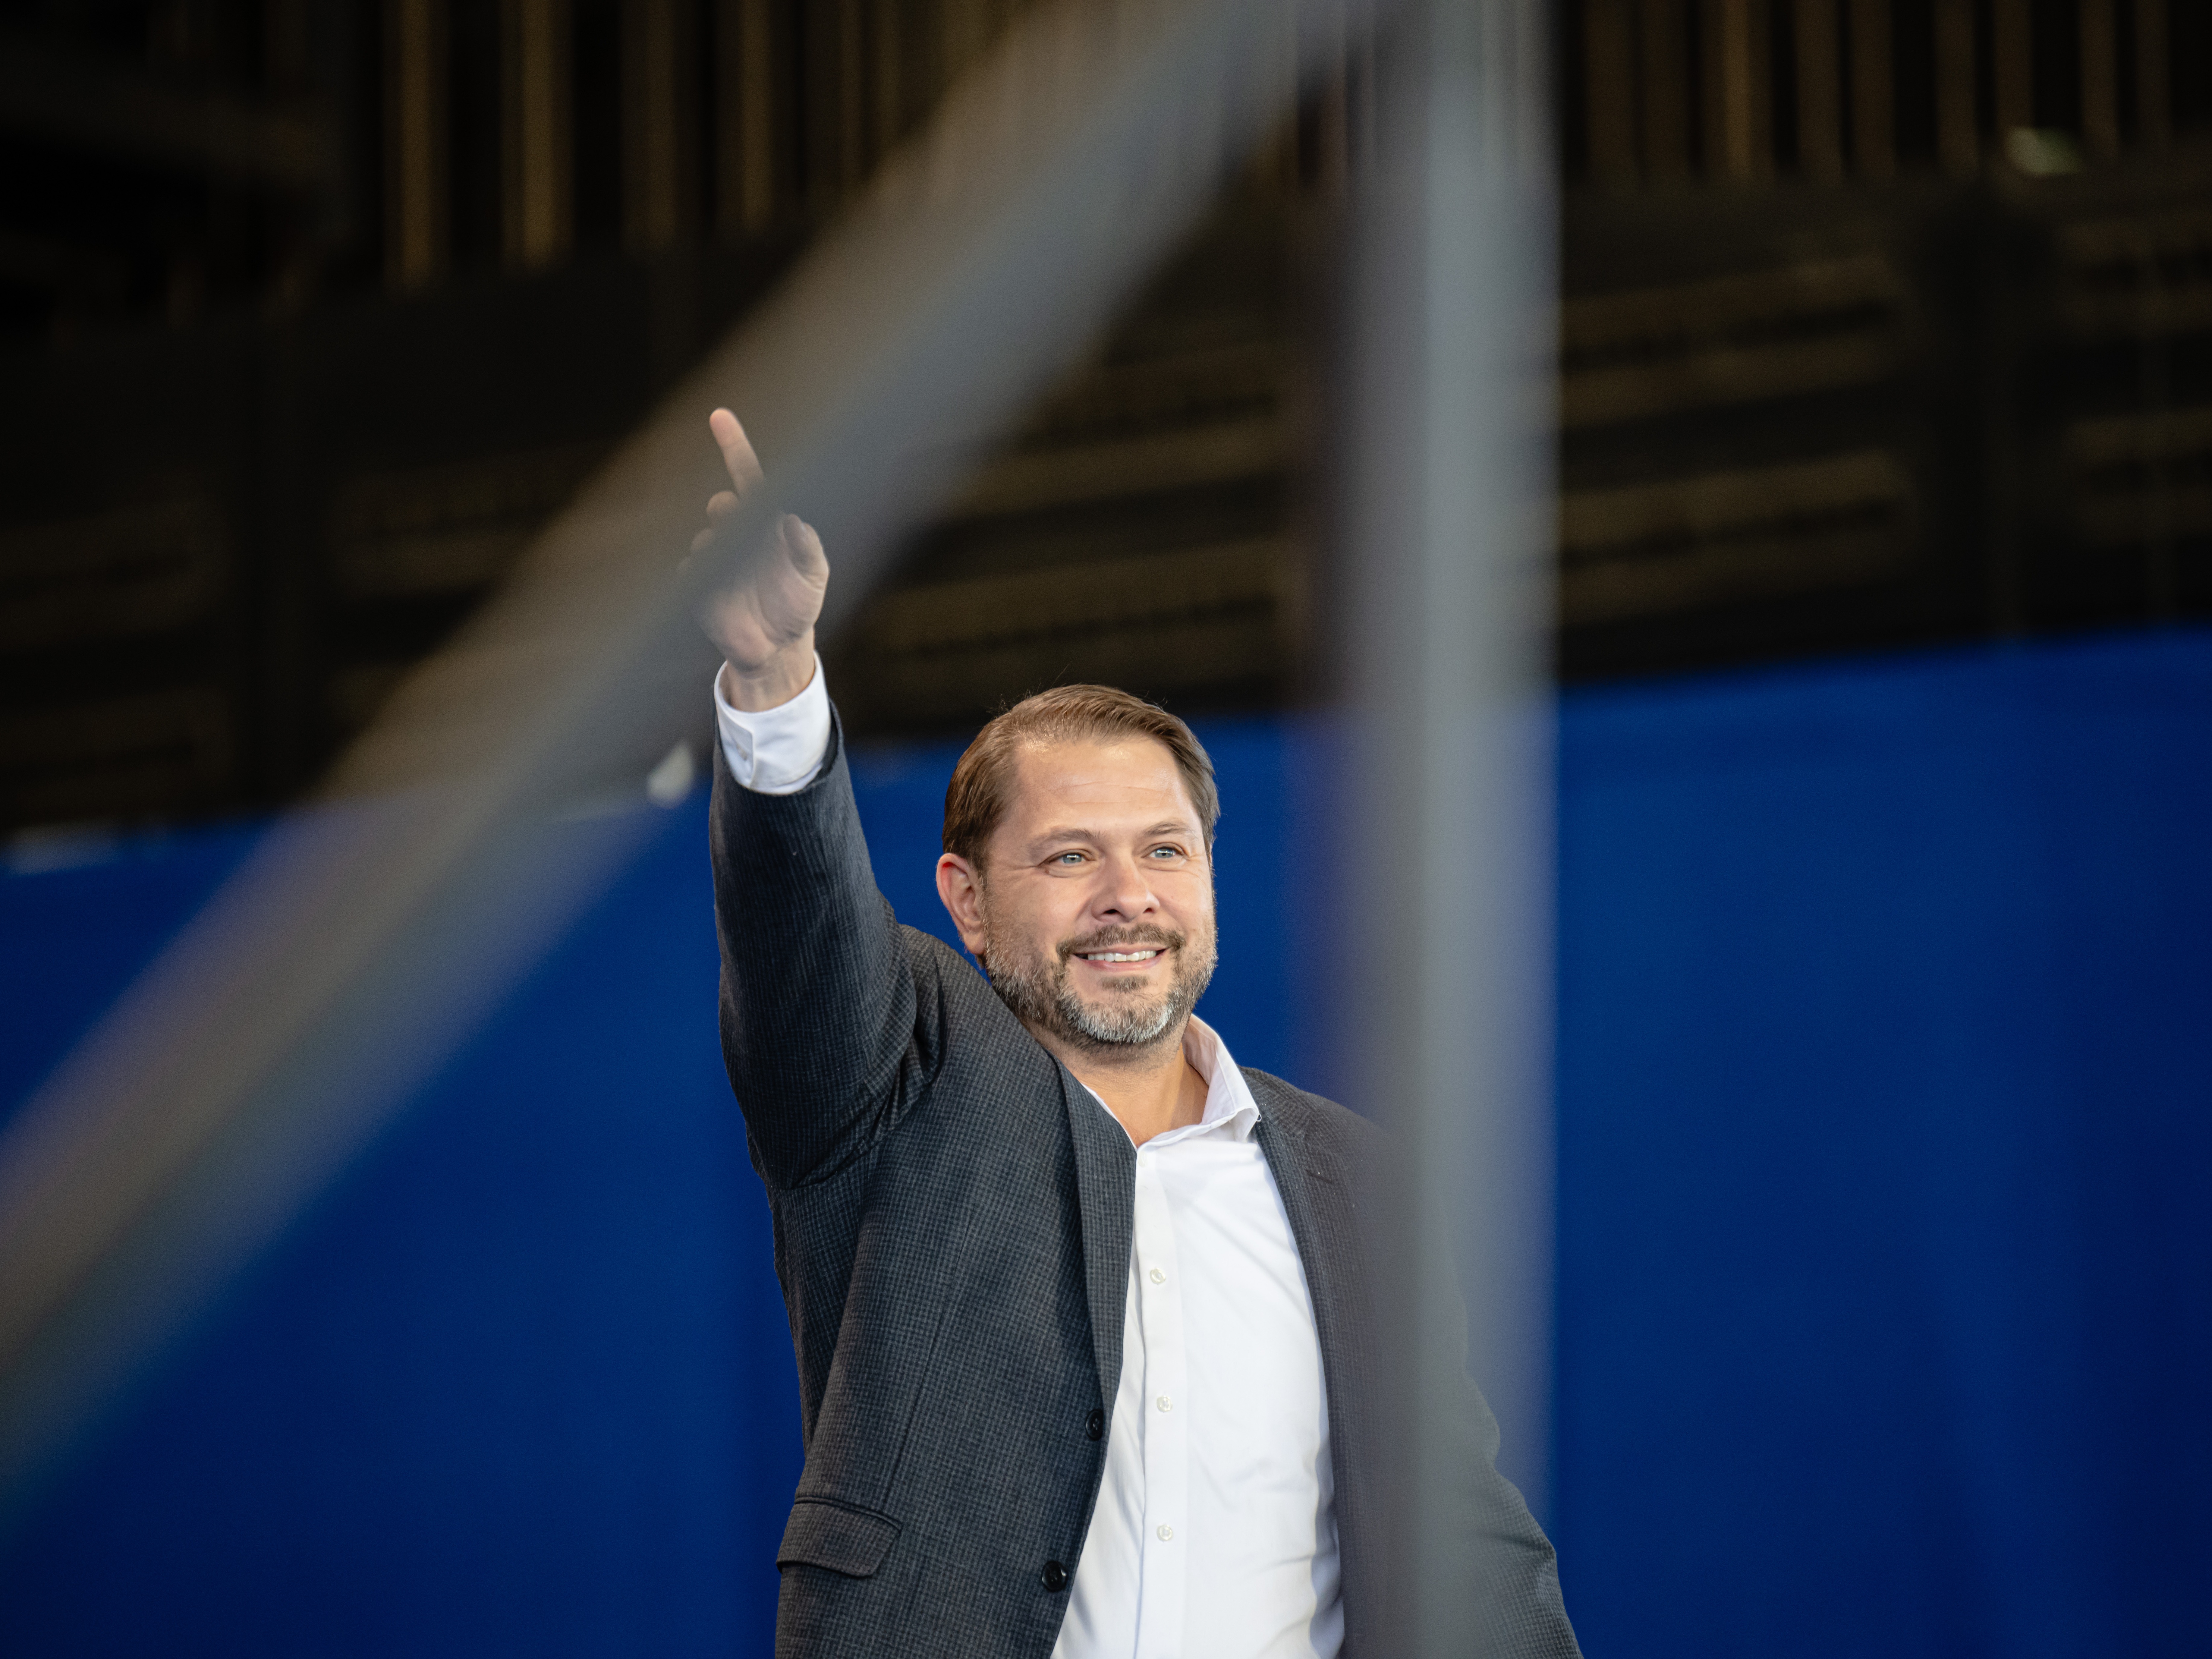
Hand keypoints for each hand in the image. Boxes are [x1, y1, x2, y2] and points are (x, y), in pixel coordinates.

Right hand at [694, 407, 828, 710]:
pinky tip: (723, 595)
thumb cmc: (799, 603)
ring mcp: (716, 560)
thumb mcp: (814, 573)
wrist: (778, 647)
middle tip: (738, 520)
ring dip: (721, 552)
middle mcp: (738, 536)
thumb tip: (794, 519)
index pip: (750, 478)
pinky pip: (691, 572)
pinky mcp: (698, 587)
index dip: (735, 447)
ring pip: (706, 541)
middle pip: (724, 505)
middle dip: (729, 510)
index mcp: (766, 524)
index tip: (719, 416)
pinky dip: (704, 579)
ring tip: (742, 577)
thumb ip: (808, 547)